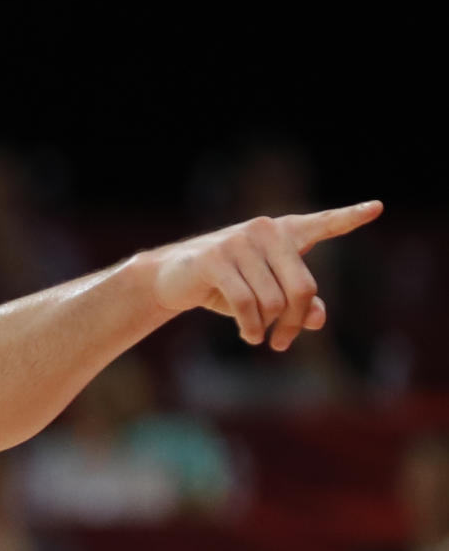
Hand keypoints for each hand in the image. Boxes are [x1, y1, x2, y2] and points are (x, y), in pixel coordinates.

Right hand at [148, 201, 382, 350]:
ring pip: (274, 300)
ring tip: (257, 336)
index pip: (322, 224)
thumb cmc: (225, 285)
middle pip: (303, 287)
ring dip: (268, 328)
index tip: (377, 208)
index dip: (351, 217)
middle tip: (283, 342)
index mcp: (282, 232)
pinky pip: (247, 303)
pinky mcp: (216, 258)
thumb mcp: (265, 294)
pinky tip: (249, 336)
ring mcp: (239, 241)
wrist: (172, 278)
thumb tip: (317, 319)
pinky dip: (251, 327)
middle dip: (294, 321)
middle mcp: (265, 230)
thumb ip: (298, 304)